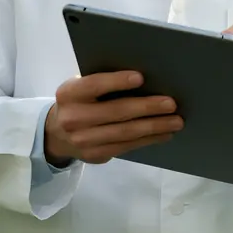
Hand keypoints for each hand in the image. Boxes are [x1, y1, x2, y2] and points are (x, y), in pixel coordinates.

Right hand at [44, 71, 183, 165]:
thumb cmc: (80, 101)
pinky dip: (148, 139)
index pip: (94, 85)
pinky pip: (127, 146)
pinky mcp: (95, 155)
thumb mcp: (80, 88)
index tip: (141, 77)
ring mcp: (83, 140)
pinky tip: (164, 133)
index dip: (117, 81)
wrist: (56, 133)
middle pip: (116, 112)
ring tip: (176, 121)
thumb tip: (145, 78)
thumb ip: (102, 83)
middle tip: (171, 104)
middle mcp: (73, 117)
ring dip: (154, 126)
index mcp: (69, 93)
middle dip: (147, 107)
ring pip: (125, 132)